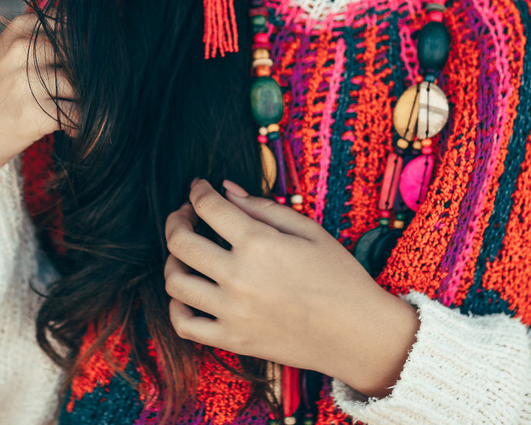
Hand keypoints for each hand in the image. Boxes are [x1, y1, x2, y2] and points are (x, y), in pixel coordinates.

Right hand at [0, 12, 79, 198]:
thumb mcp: (4, 56)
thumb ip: (39, 43)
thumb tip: (90, 42)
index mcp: (19, 30)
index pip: (71, 25)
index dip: (85, 47)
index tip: (86, 63)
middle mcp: (23, 50)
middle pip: (80, 54)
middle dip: (89, 74)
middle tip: (87, 92)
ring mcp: (28, 81)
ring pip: (80, 84)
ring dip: (86, 101)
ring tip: (75, 113)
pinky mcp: (34, 113)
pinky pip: (77, 114)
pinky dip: (80, 124)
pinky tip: (71, 130)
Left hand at [163, 179, 419, 397]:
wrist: (358, 334)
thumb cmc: (340, 277)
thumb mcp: (309, 231)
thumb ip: (263, 207)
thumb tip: (226, 189)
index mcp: (259, 244)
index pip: (208, 207)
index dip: (198, 191)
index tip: (199, 188)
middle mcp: (239, 277)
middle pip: (180, 242)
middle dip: (176, 219)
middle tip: (185, 215)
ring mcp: (232, 312)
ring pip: (175, 282)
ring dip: (173, 260)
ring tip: (185, 253)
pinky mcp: (232, 341)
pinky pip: (184, 325)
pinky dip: (177, 306)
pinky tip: (188, 293)